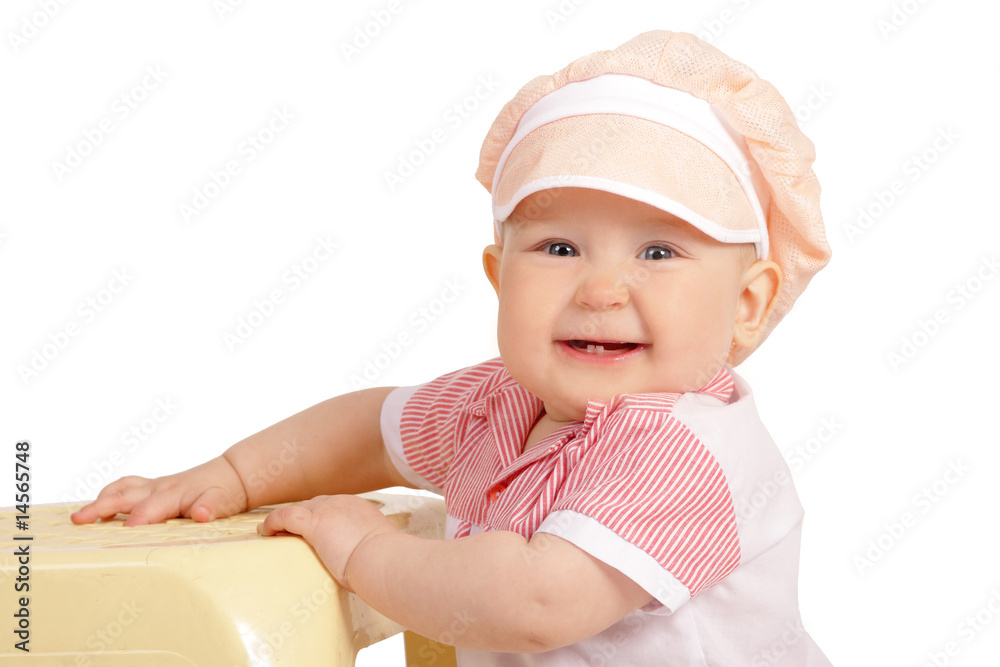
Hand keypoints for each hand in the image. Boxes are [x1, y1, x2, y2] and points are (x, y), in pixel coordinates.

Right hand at [70, 456, 247, 525]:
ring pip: (123, 488)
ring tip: (82, 516)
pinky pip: (128, 485)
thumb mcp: (223, 501)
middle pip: (124, 497)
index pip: (147, 511)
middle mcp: (160, 487)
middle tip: (79, 520)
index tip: (117, 537)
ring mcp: (156, 485)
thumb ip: (211, 508)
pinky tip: (103, 505)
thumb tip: (202, 514)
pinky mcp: (155, 486)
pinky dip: (112, 493)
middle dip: (100, 508)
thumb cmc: (226, 491)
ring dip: (101, 500)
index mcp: (173, 494)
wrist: (233, 474)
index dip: (133, 523)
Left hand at [257, 495, 396, 591]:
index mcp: (359, 508)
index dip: (320, 518)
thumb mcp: (377, 549)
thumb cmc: (384, 562)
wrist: (382, 559)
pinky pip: (285, 516)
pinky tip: (264, 531)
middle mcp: (343, 503)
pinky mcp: (314, 522)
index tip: (313, 532)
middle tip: (290, 533)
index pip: (334, 507)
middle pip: (315, 504)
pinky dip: (272, 522)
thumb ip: (367, 548)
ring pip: (299, 508)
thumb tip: (366, 562)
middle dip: (303, 516)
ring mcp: (327, 510)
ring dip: (285, 520)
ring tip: (272, 532)